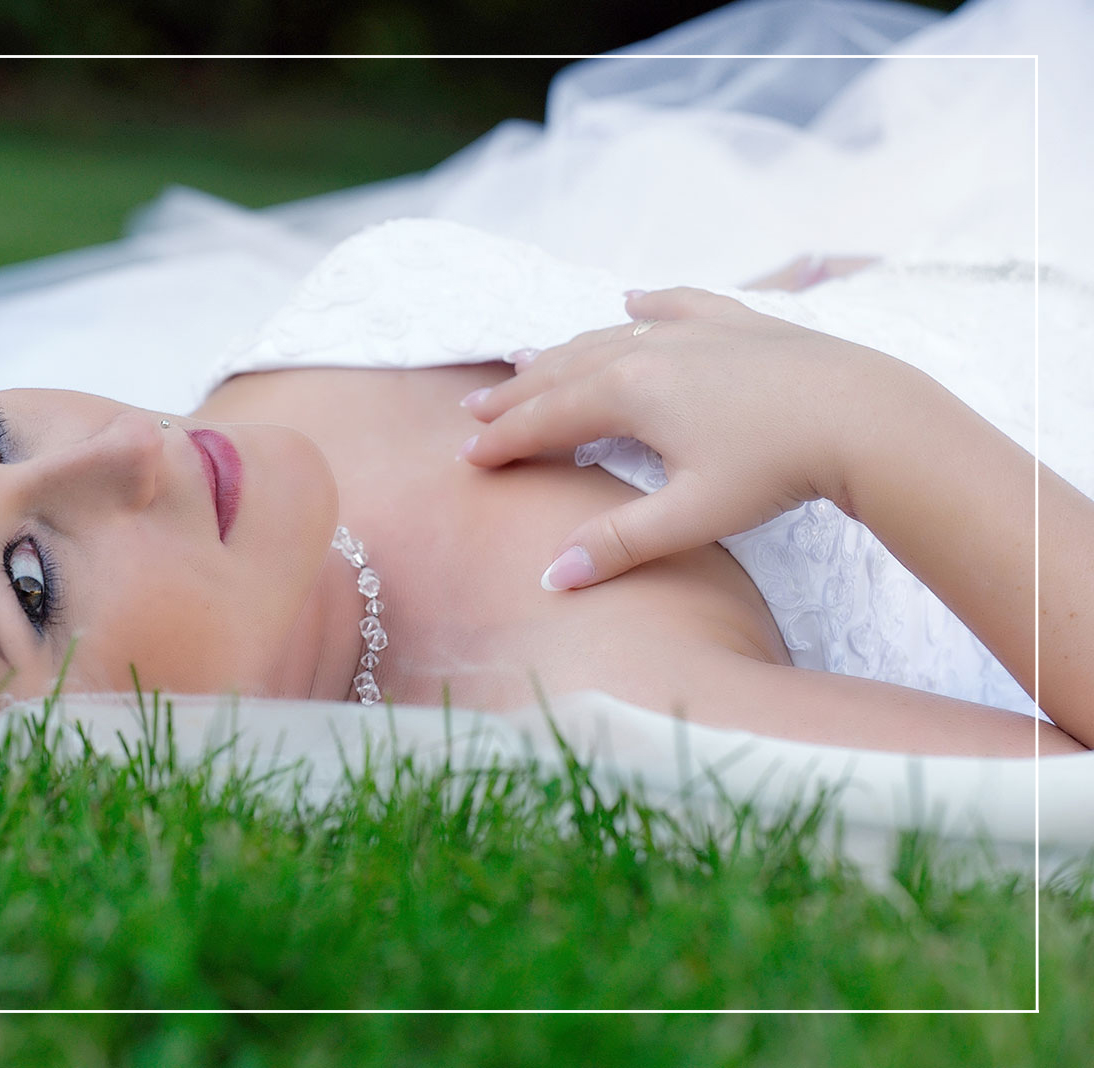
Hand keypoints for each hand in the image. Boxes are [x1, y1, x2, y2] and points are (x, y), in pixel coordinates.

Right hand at [457, 287, 911, 590]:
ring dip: (564, 352)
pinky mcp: (739, 322)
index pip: (547, 420)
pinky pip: (678, 305)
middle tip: (476, 410)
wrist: (866, 415)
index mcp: (629, 394)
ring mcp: (695, 330)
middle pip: (564, 372)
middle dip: (517, 395)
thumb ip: (618, 543)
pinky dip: (647, 306)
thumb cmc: (776, 469)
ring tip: (528, 361)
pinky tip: (632, 301)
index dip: (504, 441)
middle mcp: (650, 351)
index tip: (468, 457)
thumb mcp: (692, 516)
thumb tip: (550, 577)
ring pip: (610, 338)